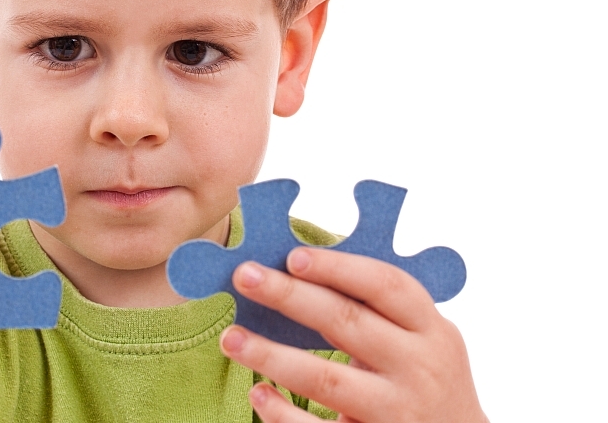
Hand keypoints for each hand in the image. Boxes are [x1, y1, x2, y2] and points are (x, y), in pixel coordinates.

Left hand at [219, 247, 487, 422]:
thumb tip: (297, 269)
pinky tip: (259, 393)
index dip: (339, 267)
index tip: (293, 257)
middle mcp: (418, 368)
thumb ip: (377, 310)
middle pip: (347, 323)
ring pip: (327, 379)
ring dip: (273, 355)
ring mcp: (396, 411)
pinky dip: (284, 413)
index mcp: (431, 330)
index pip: (386, 285)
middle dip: (290, 297)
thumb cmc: (426, 380)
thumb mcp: (420, 339)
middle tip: (243, 276)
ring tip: (232, 337)